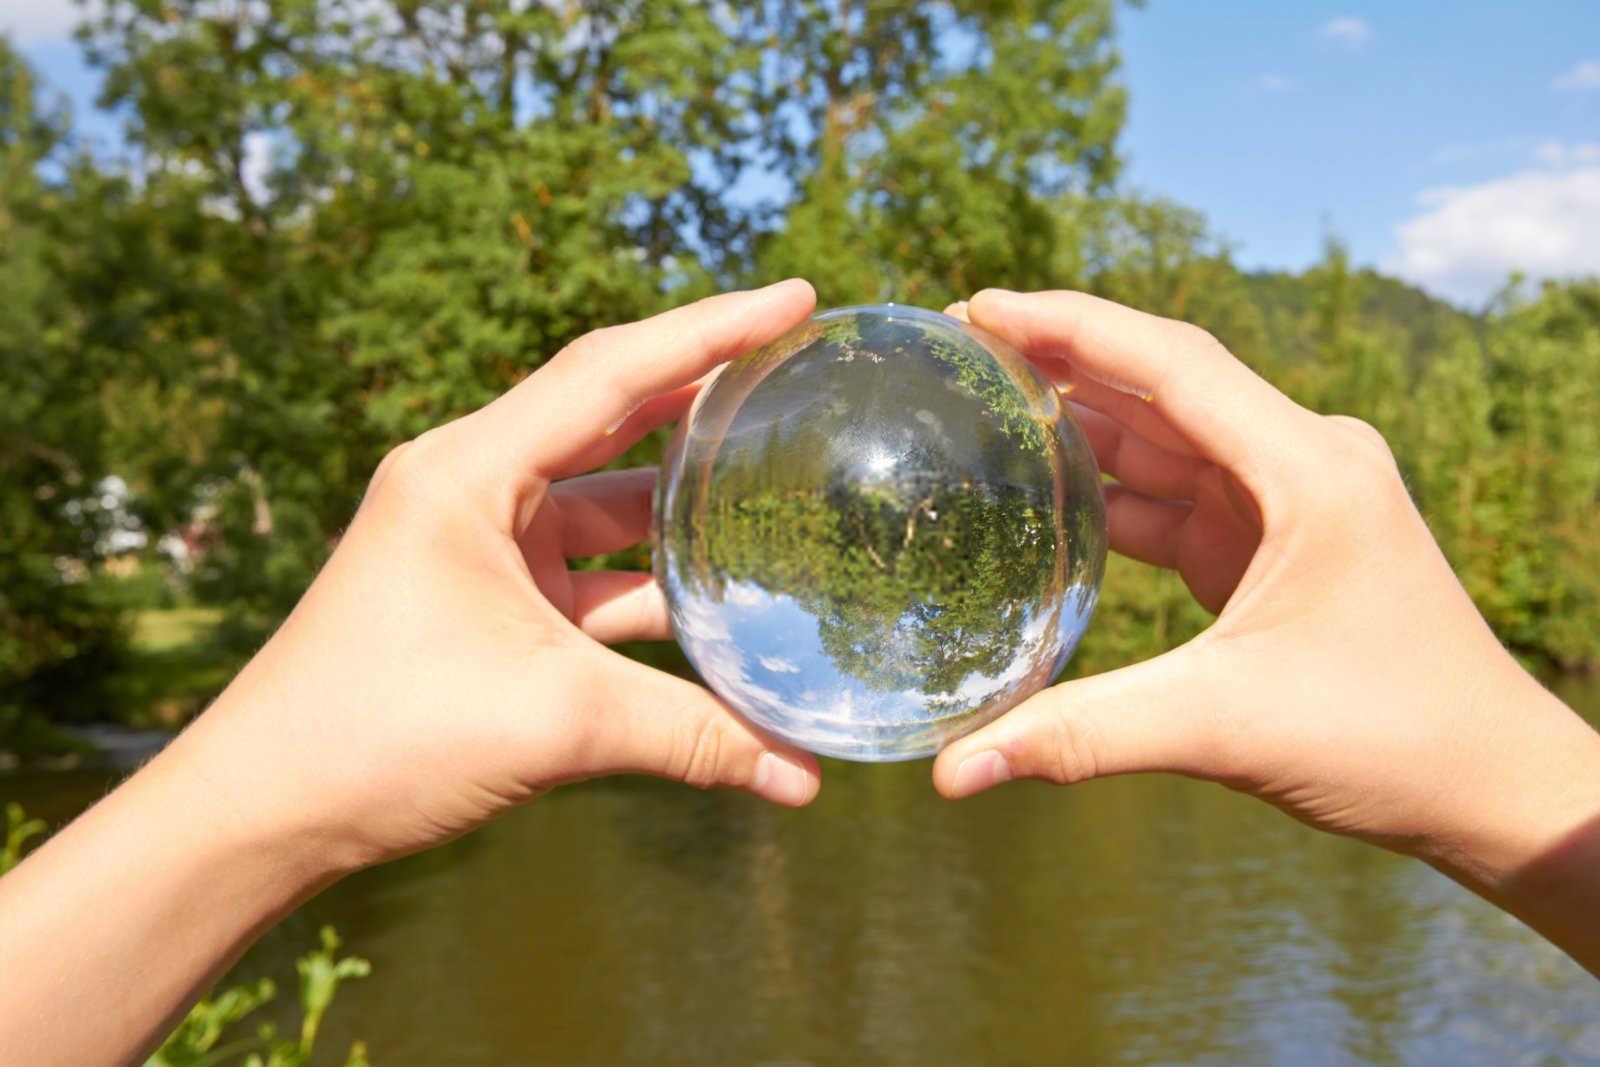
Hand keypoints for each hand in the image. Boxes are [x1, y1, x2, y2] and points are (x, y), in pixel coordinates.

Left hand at [172, 280, 823, 869]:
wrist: (267, 809)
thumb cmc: (376, 736)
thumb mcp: (552, 722)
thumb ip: (689, 737)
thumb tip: (805, 781)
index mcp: (467, 471)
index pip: (608, 373)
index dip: (708, 331)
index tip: (795, 299)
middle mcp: (472, 487)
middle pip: (612, 416)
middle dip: (704, 393)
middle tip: (797, 366)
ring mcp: (481, 545)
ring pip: (607, 504)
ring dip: (685, 502)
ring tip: (781, 479)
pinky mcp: (490, 601)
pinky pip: (591, 572)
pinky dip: (653, 582)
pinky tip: (722, 596)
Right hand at [935, 289, 1599, 968]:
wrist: (1491, 787)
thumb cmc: (1393, 738)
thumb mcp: (1226, 725)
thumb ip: (1084, 734)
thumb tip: (955, 771)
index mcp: (1308, 468)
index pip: (1172, 363)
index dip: (1069, 324)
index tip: (979, 307)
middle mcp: (1304, 463)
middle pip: (1164, 385)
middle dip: (1064, 360)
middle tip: (963, 344)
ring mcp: (1291, 504)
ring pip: (1169, 441)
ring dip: (1084, 424)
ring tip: (987, 403)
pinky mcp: (1276, 548)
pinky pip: (1181, 499)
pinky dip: (1114, 494)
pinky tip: (1050, 493)